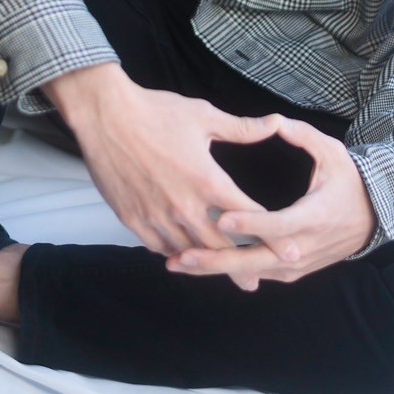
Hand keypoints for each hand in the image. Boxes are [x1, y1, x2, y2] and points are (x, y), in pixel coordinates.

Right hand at [46, 61, 277, 258]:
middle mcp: (184, 206)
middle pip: (219, 246)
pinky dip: (173, 252)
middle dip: (239, 267)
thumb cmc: (156, 111)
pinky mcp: (133, 219)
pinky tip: (181, 253)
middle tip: (253, 282)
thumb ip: (242, 129)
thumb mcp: (205, 116)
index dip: (270, 235)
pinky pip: (158, 246)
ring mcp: (157, 216)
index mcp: (207, 181)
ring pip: (188, 251)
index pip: (246, 216)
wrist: (106, 115)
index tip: (287, 250)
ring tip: (218, 272)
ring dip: (204, 262)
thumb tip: (276, 123)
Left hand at [165, 115, 375, 289]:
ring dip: (214, 269)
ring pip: (251, 272)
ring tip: (178, 263)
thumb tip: (275, 121)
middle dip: (217, 260)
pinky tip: (198, 265)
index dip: (249, 223)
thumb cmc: (348, 183)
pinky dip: (227, 271)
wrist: (371, 219)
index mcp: (313, 217)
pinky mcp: (289, 273)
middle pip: (255, 260)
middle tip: (182, 257)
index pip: (277, 226)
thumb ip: (303, 136)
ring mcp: (295, 266)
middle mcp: (303, 249)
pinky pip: (256, 274)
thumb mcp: (332, 154)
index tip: (221, 218)